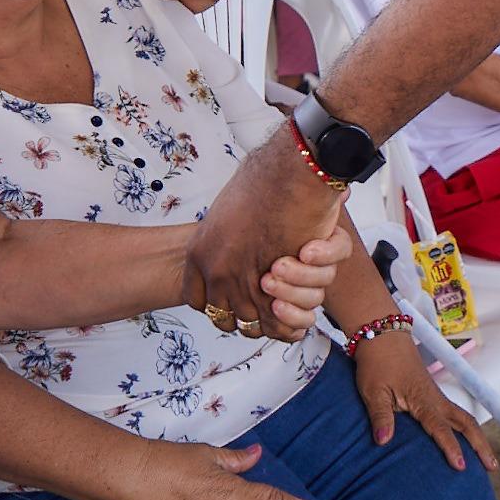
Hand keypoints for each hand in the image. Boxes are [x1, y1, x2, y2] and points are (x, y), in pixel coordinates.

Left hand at [187, 128, 346, 340]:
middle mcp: (216, 273)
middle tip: (266, 298)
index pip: (196, 300)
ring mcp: (242, 284)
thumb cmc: (266, 181)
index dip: (215, 304)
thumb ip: (227, 232)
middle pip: (224, 319)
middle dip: (246, 314)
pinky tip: (302, 288)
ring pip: (254, 322)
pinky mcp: (273, 290)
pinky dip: (294, 314)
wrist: (289, 177)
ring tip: (288, 281)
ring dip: (276, 307)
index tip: (230, 298)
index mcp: (199, 252)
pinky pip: (280, 322)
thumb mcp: (227, 208)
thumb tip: (232, 241)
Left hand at [350, 333, 496, 472]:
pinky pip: (453, 414)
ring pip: (463, 418)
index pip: (440, 428)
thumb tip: (383, 441)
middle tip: (492, 466)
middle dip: (480, 445)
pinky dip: (464, 428)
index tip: (461, 465)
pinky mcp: (431, 395)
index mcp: (422, 399)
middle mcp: (434, 399)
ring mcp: (435, 396)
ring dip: (476, 437)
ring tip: (487, 458)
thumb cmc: (377, 362)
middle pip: (465, 423)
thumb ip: (380, 417)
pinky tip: (464, 440)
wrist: (382, 336)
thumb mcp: (373, 391)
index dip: (451, 447)